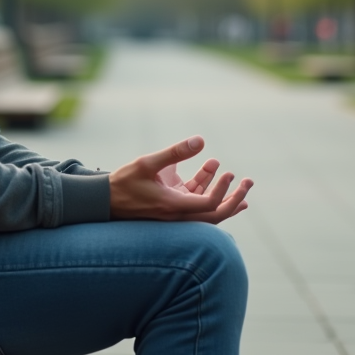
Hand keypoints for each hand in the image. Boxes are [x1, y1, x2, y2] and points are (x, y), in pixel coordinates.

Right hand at [108, 135, 252, 223]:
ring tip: (236, 177)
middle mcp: (178, 214)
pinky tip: (211, 167)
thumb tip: (201, 140)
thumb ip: (175, 152)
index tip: (227, 172)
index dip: (223, 191)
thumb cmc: (124, 182)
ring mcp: (176, 210)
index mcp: (174, 207)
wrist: (105, 200)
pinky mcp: (172, 204)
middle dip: (234, 199)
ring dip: (222, 192)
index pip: (209, 205)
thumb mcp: (148, 163)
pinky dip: (206, 186)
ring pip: (206, 208)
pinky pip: (194, 198)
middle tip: (248, 182)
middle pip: (215, 214)